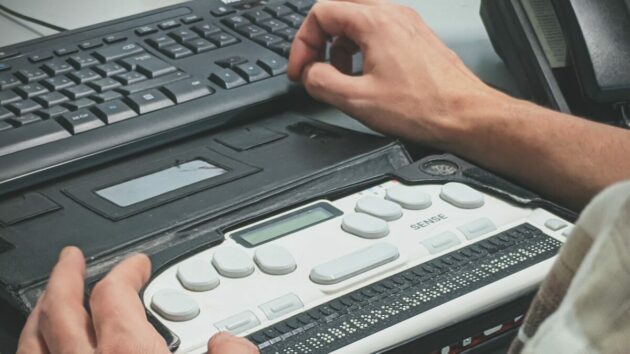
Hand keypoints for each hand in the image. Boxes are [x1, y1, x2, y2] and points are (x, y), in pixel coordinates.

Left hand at [17, 246, 258, 353]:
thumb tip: (228, 342)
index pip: (115, 296)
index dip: (125, 271)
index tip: (137, 264)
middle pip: (59, 311)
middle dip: (64, 277)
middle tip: (71, 258)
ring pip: (33, 344)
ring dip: (39, 314)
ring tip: (47, 300)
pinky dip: (35, 352)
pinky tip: (47, 351)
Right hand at [288, 0, 500, 146]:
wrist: (466, 116)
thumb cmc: (425, 107)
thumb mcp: (358, 101)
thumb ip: (321, 82)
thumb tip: (310, 74)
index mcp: (375, 23)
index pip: (321, 13)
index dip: (303, 43)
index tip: (301, 69)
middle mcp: (393, 16)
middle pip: (339, 12)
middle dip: (320, 42)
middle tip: (315, 68)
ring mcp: (407, 25)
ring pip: (359, 22)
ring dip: (341, 47)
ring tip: (342, 77)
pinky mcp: (416, 39)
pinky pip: (378, 33)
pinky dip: (362, 50)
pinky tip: (365, 77)